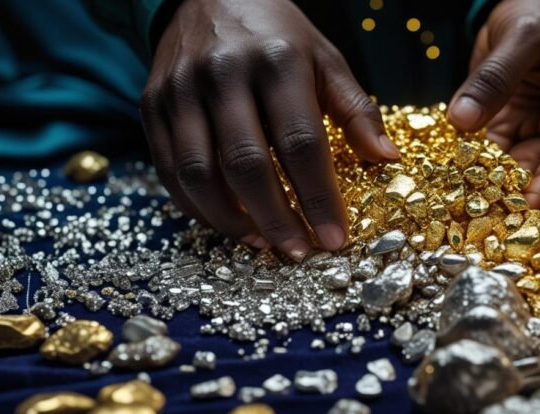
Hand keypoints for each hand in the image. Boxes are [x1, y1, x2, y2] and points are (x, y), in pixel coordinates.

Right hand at [140, 0, 398, 260]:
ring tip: (264, 242)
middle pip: (246, 165)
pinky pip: (170, 169)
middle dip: (276, 219)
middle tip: (298, 251)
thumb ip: (356, 110)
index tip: (335, 238)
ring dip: (232, 221)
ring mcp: (180, 90)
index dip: (318, 198)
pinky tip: (228, 222)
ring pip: (199, 174)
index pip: (300, 143)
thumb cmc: (277, 34)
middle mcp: (223, 74)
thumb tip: (387, 160)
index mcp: (276, 62)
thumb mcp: (325, 59)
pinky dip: (197, 206)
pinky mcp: (152, 105)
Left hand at [448, 0, 539, 207]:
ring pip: (514, 169)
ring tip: (465, 210)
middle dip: (516, 193)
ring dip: (491, 187)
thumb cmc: (538, 10)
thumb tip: (464, 120)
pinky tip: (451, 185)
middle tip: (487, 217)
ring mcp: (535, 129)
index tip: (525, 206)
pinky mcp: (508, 129)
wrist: (528, 1)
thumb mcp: (521, 36)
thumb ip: (495, 76)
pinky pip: (490, 155)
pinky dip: (473, 169)